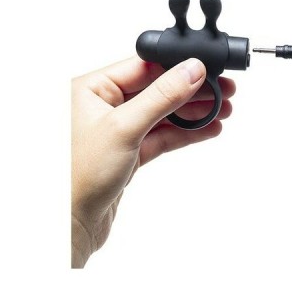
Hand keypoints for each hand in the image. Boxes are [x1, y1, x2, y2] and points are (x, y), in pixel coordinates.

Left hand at [71, 56, 234, 266]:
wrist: (66, 225)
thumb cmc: (76, 175)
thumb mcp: (124, 128)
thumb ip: (161, 97)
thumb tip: (191, 70)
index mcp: (92, 88)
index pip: (144, 67)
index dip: (178, 66)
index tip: (209, 68)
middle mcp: (103, 105)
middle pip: (157, 89)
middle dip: (192, 91)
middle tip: (225, 91)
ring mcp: (117, 130)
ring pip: (163, 114)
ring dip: (193, 113)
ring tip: (223, 111)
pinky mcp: (128, 153)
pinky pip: (162, 136)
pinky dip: (185, 133)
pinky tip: (208, 130)